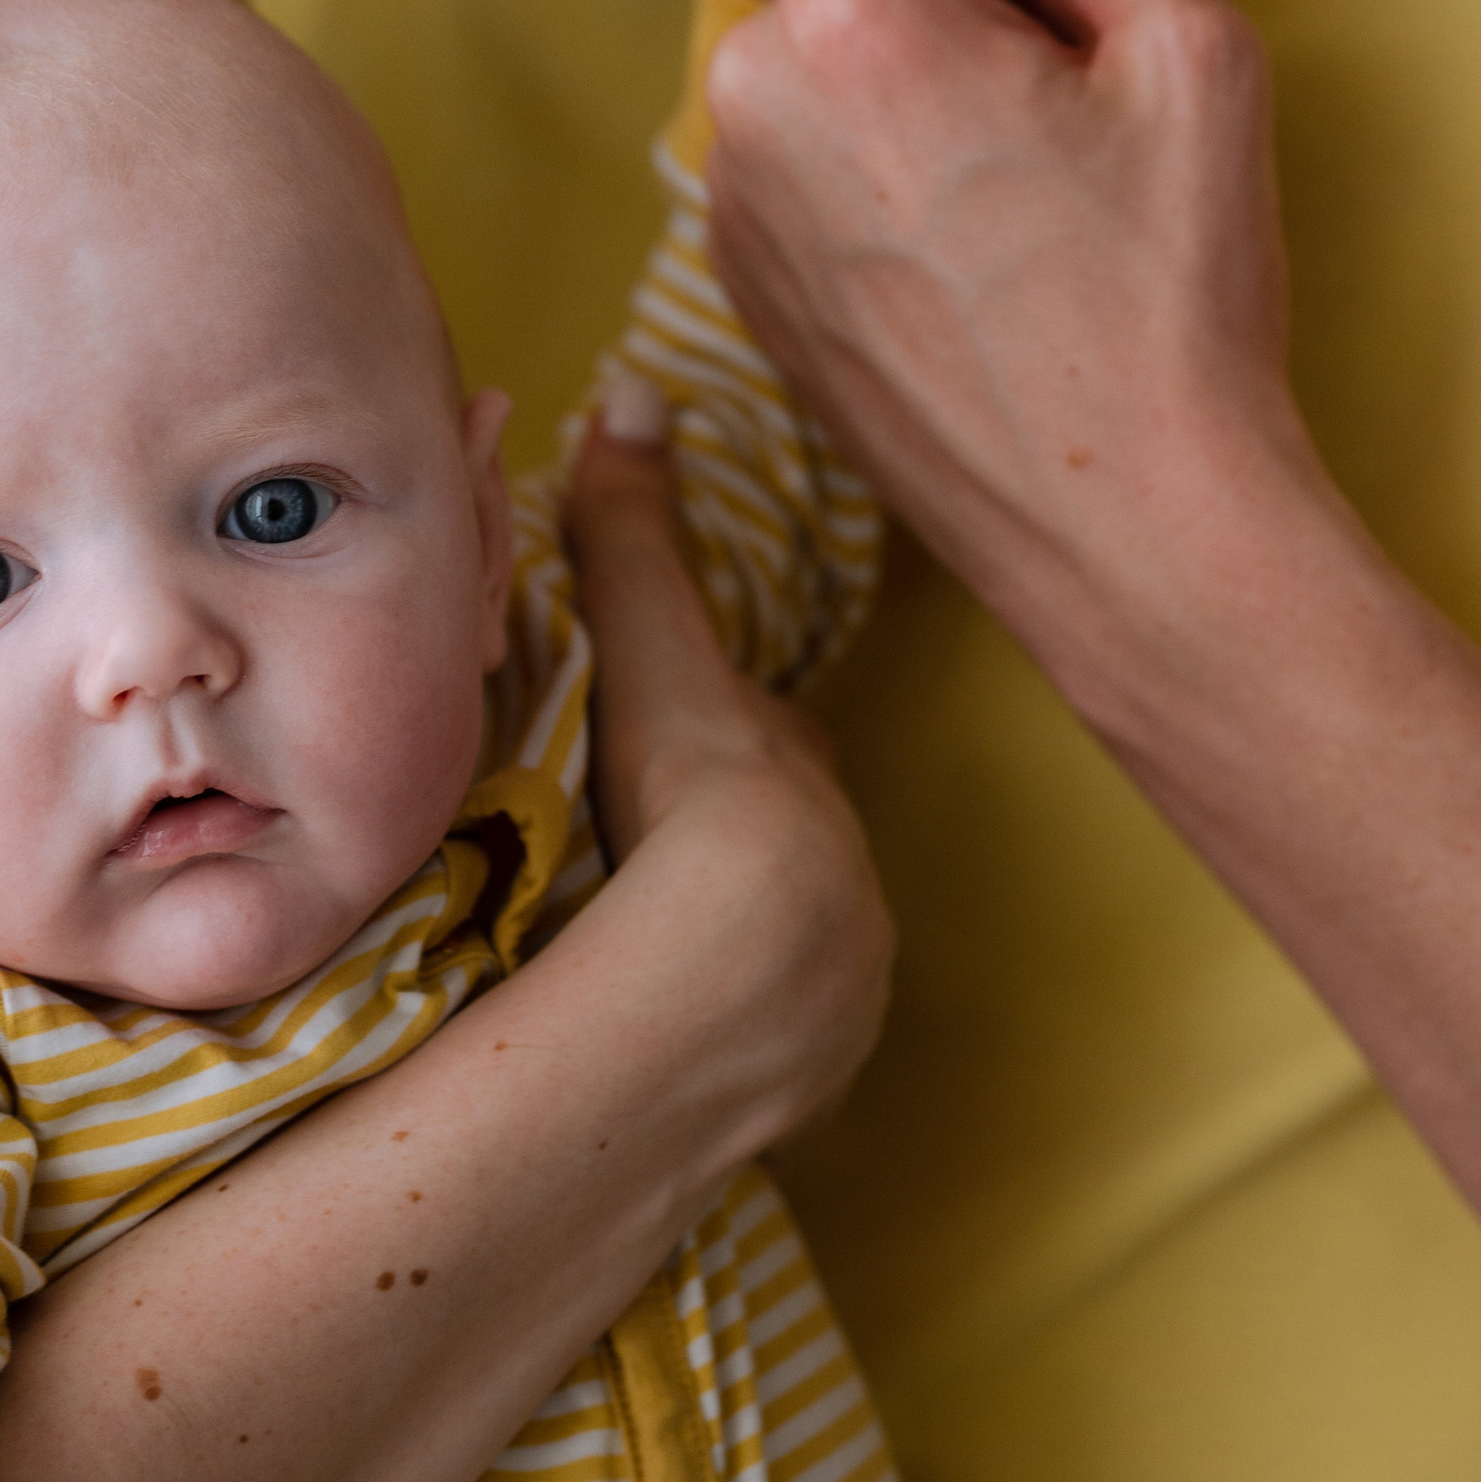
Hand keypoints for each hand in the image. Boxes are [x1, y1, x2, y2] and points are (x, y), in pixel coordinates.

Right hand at [566, 399, 890, 1141]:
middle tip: (638, 838)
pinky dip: (708, 1027)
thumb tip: (637, 388)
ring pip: (774, 947)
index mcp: (807, 792)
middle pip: (776, 846)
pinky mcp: (800, 1093)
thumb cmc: (697, 798)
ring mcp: (833, 1004)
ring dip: (717, 940)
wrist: (736, 976)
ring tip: (632, 945)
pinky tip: (652, 1031)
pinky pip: (757, 1043)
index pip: (760, 747)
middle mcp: (848, 894)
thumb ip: (635, 540)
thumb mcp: (655, 662)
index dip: (707, 732)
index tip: (659, 740)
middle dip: (723, 833)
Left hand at [709, 0, 1314, 723]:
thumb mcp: (1188, 52)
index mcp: (850, 21)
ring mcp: (733, 202)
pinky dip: (859, 153)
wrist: (1124, 525)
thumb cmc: (1173, 295)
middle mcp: (752, 101)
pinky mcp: (740, 281)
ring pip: (794, 48)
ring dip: (883, 59)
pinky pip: (787, 151)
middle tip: (1035, 45)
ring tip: (1010, 159)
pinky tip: (967, 234)